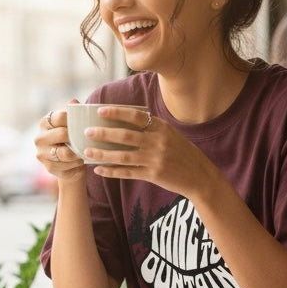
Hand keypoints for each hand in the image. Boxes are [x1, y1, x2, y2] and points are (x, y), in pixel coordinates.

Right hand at [34, 101, 85, 181]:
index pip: (60, 117)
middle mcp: (40, 137)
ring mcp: (42, 154)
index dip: (74, 120)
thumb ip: (74, 113)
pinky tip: (80, 162)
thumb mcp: (73, 125)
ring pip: (65, 153)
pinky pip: (67, 166)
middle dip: (76, 137)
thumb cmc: (72, 138)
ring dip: (78, 153)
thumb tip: (74, 101)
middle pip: (62, 134)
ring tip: (86, 152)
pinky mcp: (48, 168)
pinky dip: (77, 165)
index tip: (84, 124)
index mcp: (45, 122)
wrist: (69, 163)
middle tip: (87, 140)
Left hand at [82, 106, 219, 198]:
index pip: (136, 116)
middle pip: (126, 136)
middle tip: (87, 131)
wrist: (199, 176)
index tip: (100, 111)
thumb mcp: (171, 135)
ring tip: (87, 151)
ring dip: (103, 154)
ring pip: (123, 156)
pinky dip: (112, 171)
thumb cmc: (183, 153)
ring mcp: (155, 159)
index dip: (117, 113)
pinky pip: (128, 173)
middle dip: (104, 133)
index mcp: (162, 128)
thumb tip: (125, 121)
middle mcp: (158, 142)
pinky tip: (99, 170)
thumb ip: (151, 128)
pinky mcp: (153, 175)